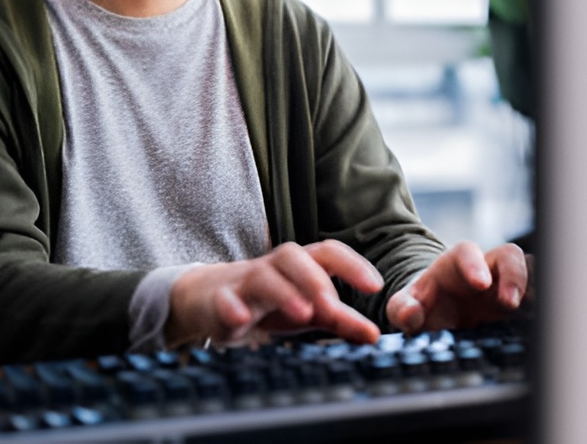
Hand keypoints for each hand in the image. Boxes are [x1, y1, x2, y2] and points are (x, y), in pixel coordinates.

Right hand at [165, 240, 383, 347]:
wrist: (211, 300)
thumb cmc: (269, 302)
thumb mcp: (308, 310)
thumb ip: (341, 319)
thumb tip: (374, 334)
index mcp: (299, 265)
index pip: (327, 253)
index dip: (352, 264)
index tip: (375, 286)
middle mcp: (273, 267)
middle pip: (293, 256)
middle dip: (315, 279)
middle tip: (333, 307)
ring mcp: (245, 281)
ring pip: (262, 276)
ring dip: (284, 292)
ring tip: (303, 315)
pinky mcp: (220, 300)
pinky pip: (225, 299)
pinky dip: (233, 307)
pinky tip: (243, 321)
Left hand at [386, 241, 528, 333]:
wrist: (438, 317)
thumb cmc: (423, 306)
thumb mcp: (406, 307)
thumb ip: (402, 309)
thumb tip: (409, 315)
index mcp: (455, 264)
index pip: (467, 252)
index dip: (475, 264)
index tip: (480, 284)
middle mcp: (486, 269)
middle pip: (508, 255)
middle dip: (514, 275)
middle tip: (510, 303)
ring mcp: (505, 284)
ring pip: (530, 271)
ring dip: (534, 288)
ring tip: (532, 311)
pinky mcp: (519, 302)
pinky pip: (537, 296)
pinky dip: (540, 305)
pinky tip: (541, 321)